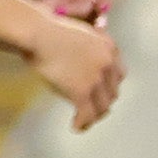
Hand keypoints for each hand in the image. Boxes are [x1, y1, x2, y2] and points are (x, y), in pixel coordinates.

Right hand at [29, 12, 122, 130]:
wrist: (38, 34)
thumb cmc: (47, 30)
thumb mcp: (77, 33)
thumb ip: (86, 47)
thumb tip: (77, 59)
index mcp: (109, 47)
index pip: (118, 74)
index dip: (110, 86)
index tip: (100, 92)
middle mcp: (108, 63)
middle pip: (113, 91)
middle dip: (104, 102)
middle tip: (93, 109)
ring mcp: (96, 78)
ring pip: (103, 106)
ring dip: (95, 115)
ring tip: (85, 121)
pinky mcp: (81, 91)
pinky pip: (87, 113)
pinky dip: (82, 123)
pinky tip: (76, 127)